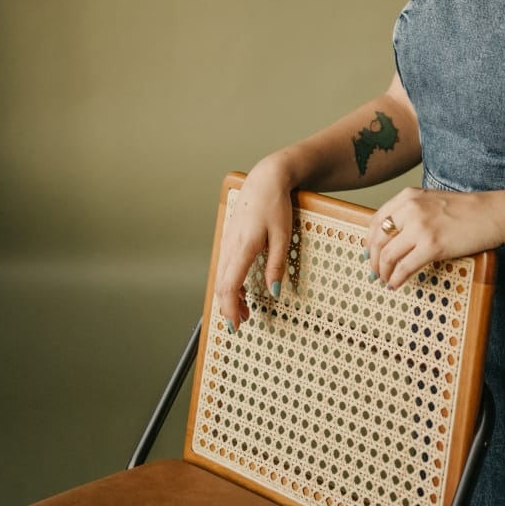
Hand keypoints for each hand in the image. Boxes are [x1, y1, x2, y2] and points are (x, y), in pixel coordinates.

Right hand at [214, 157, 295, 325]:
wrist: (265, 180)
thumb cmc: (275, 205)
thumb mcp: (283, 236)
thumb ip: (276, 265)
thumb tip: (273, 292)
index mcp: (243, 246)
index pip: (229, 285)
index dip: (229, 308)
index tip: (235, 325)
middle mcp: (230, 245)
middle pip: (222, 285)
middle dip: (228, 307)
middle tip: (241, 323)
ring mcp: (227, 241)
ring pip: (221, 276)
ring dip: (229, 296)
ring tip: (243, 310)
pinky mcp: (229, 239)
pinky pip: (225, 266)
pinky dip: (230, 282)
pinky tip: (241, 288)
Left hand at [365, 187, 504, 290]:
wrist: (492, 213)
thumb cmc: (467, 210)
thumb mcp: (432, 201)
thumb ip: (412, 213)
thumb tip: (393, 237)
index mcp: (408, 197)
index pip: (376, 220)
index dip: (369, 240)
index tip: (369, 253)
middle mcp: (410, 209)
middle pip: (378, 239)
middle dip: (373, 260)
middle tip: (375, 272)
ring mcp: (420, 227)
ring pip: (388, 255)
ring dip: (383, 272)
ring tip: (386, 280)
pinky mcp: (432, 245)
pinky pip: (405, 267)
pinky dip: (397, 279)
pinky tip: (397, 284)